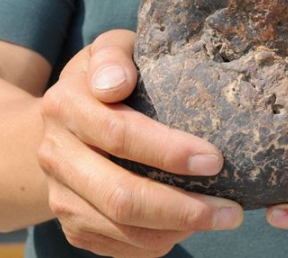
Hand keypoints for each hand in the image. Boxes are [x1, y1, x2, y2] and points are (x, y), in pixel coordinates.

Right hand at [38, 30, 243, 256]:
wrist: (55, 122)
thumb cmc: (103, 77)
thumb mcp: (108, 50)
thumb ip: (113, 56)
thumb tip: (116, 84)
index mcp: (66, 106)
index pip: (118, 134)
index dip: (168, 151)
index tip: (216, 159)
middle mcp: (56, 155)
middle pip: (120, 196)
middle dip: (182, 207)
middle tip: (231, 210)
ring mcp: (60, 195)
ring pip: (121, 228)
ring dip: (177, 230)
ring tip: (222, 218)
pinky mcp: (70, 225)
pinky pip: (117, 247)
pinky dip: (158, 242)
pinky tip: (188, 226)